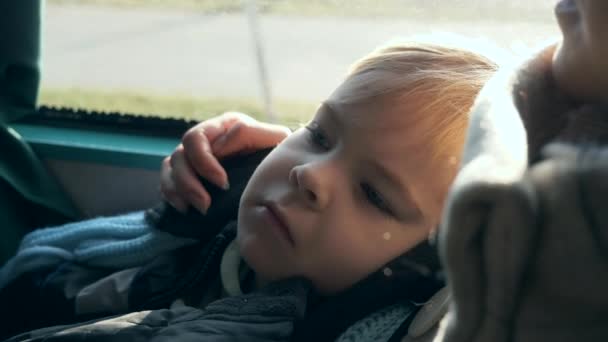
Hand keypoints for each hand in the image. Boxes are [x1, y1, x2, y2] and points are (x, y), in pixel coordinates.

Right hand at [160, 112, 290, 212]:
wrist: (279, 174)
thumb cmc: (277, 154)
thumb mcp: (273, 139)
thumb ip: (249, 134)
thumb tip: (219, 146)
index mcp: (223, 126)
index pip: (196, 139)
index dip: (205, 163)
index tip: (223, 184)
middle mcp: (205, 139)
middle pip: (179, 155)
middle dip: (189, 182)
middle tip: (205, 204)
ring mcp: (194, 157)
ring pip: (170, 168)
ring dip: (180, 191)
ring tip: (199, 209)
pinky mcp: (188, 175)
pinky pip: (166, 181)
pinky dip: (171, 195)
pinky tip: (184, 209)